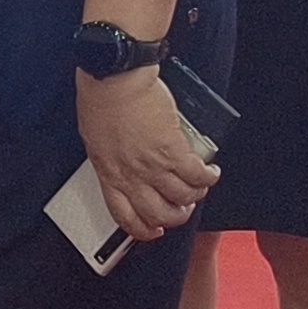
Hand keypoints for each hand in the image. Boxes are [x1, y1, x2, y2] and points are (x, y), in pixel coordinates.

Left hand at [76, 65, 216, 241]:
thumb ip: (111, 156)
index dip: (142, 229)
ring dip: (195, 196)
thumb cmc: (100, 99)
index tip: (153, 229)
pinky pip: (196, 175)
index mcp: (108, 173)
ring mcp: (152, 166)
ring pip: (182, 198)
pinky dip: (208, 177)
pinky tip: (211, 172)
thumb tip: (123, 163)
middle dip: (175, 216)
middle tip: (182, 208)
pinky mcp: (173, 150)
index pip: (124, 216)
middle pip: (158, 214)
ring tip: (199, 187)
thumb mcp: (96, 137)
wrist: (114, 78)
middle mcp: (131, 176)